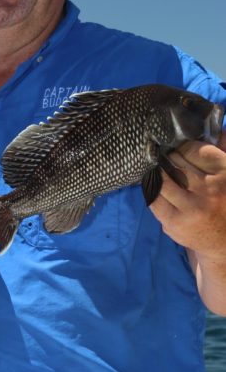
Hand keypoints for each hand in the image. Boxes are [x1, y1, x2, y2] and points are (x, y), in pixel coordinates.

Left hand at [149, 133, 225, 256]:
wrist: (223, 242)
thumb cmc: (223, 203)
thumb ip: (219, 153)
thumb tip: (214, 129)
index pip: (196, 150)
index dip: (183, 147)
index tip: (177, 147)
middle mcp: (209, 190)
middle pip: (177, 162)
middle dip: (168, 158)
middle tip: (161, 154)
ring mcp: (191, 207)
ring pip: (163, 179)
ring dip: (157, 172)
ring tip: (156, 168)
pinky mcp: (174, 222)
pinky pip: (154, 199)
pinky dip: (152, 189)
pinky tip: (153, 185)